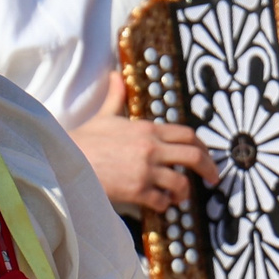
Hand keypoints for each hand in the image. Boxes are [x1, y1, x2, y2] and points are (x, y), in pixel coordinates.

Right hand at [69, 69, 220, 211]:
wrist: (65, 159)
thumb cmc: (84, 139)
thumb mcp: (104, 115)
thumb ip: (116, 97)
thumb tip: (115, 74)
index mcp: (148, 129)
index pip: (187, 134)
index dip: (203, 147)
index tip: (207, 156)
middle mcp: (151, 148)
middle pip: (193, 156)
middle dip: (208, 169)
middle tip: (213, 179)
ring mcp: (145, 170)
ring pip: (181, 183)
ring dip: (184, 192)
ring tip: (179, 196)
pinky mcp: (137, 190)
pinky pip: (162, 200)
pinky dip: (164, 204)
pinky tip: (159, 203)